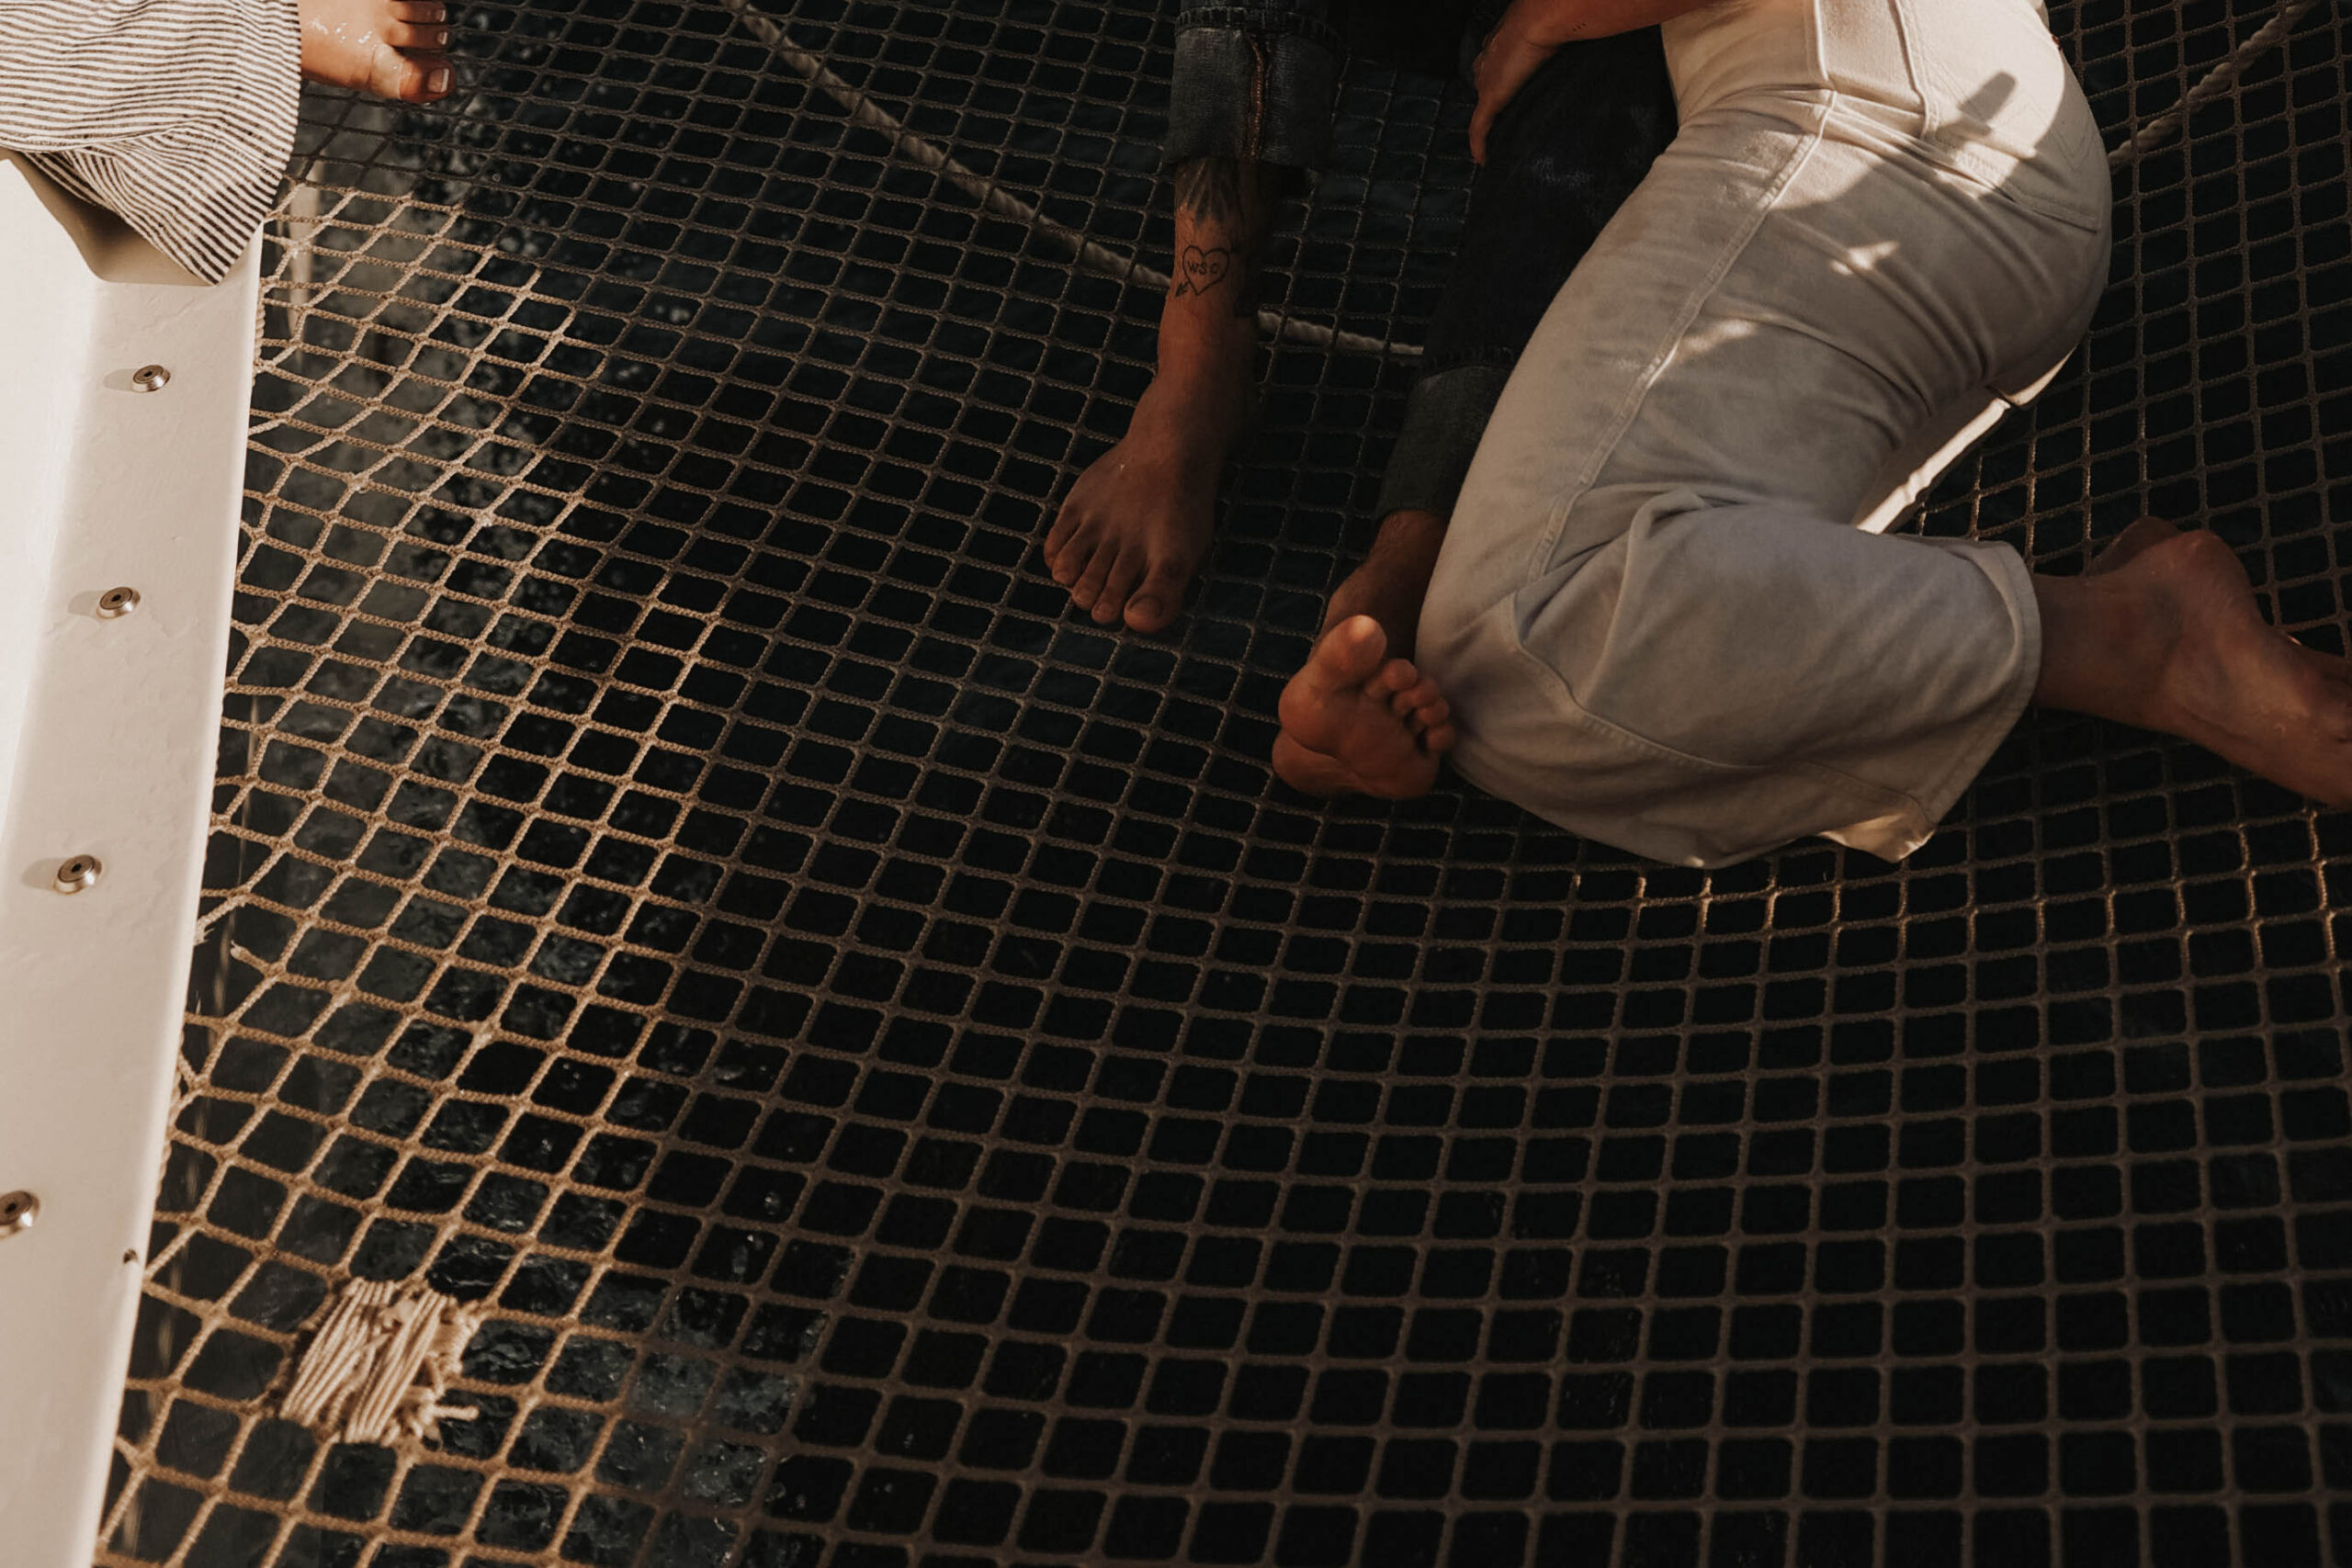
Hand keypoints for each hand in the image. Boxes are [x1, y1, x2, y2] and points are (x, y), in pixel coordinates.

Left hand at [1469, 0, 1570, 163]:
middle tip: (1505, 124)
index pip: (1493, 67)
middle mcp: (1488, 62)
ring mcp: (1487, 80)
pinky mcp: (1490, 97)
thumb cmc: (1552, 19)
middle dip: (1492, 105)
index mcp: (1499, 44)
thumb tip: (1579, 49)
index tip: (1508, 94)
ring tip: (1497, 144)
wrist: (1544, 19)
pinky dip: (1479, 144)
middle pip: (1485, 87)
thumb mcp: (1551, 33)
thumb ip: (1554, 46)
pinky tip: (1482, 160)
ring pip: (1482, 110)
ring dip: (1488, 128)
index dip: (1499, 81)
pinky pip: (1479, 127)